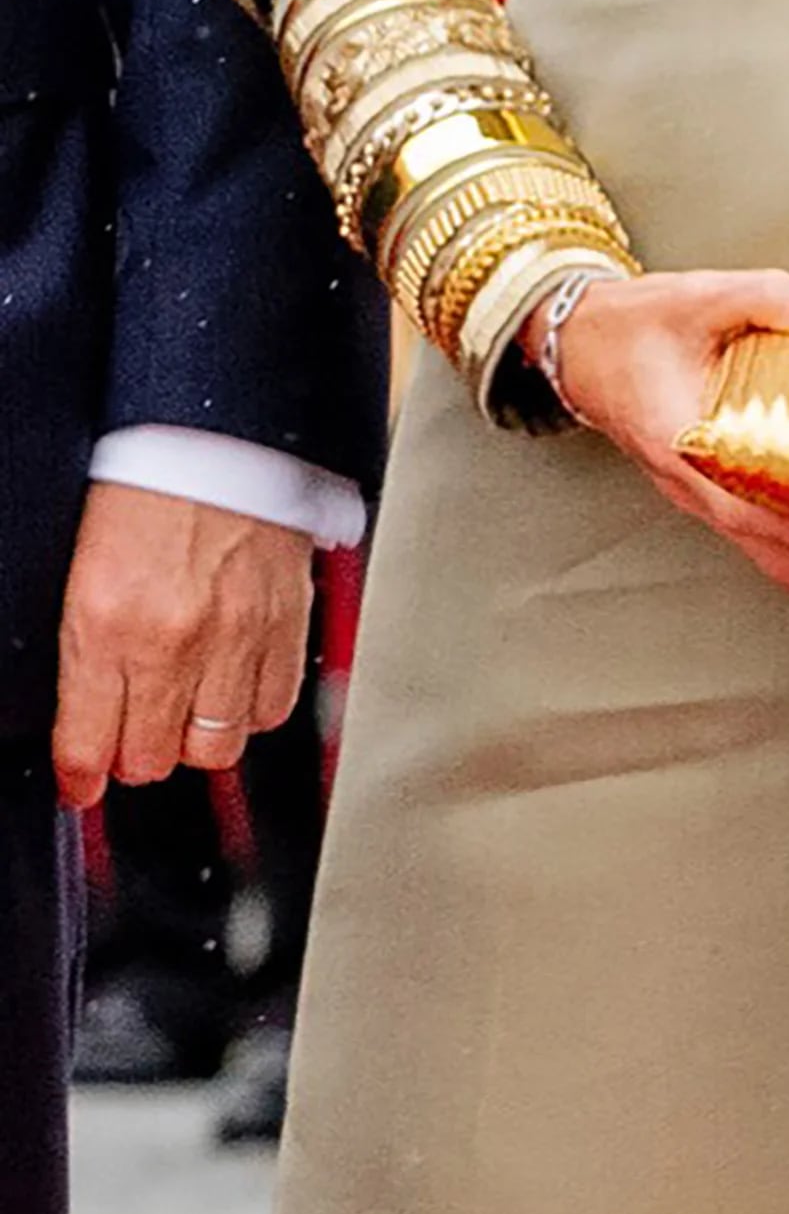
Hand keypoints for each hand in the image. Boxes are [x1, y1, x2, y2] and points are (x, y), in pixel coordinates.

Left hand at [53, 489, 313, 809]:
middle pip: (152, 760)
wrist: (218, 429)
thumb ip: (83, 647)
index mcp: (105, 621)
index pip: (88, 743)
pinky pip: (271, 711)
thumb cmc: (145, 481)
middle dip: (133, 755)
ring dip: (192, 739)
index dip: (80, 777)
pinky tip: (231, 685)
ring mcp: (235, 638)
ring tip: (182, 708)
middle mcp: (172, 640)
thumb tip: (84, 715)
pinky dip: (249, 710)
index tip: (79, 784)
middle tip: (128, 732)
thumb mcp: (82, 566)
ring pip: (214, 749)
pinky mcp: (284, 627)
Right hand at [525, 264, 788, 596]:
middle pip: (767, 549)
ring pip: (768, 551)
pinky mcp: (711, 488)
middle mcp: (689, 482)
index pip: (737, 504)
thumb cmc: (628, 327)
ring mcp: (699, 492)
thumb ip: (765, 296)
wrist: (580, 345)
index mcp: (677, 441)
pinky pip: (763, 533)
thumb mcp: (695, 295)